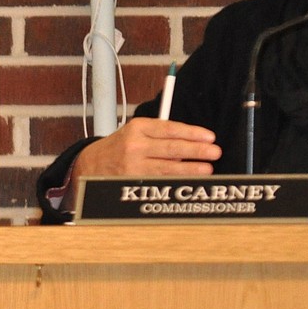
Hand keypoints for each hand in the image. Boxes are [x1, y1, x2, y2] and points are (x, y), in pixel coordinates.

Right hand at [73, 116, 219, 178]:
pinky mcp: (134, 181)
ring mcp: (134, 165)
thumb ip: (160, 134)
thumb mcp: (135, 132)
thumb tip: (191, 141)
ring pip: (168, 168)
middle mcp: (135, 145)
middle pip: (172, 148)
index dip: (192, 133)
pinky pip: (160, 181)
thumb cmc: (120, 146)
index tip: (209, 137)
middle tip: (214, 152)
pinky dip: (176, 180)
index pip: (170, 129)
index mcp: (138, 127)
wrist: (92, 164)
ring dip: (190, 169)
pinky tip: (188, 180)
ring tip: (207, 168)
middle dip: (196, 151)